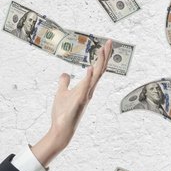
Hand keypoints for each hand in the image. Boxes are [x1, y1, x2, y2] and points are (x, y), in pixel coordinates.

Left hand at [28, 38, 112, 167]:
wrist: (61, 129)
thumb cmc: (63, 113)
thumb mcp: (61, 93)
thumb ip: (64, 82)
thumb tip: (65, 74)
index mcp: (86, 87)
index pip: (97, 69)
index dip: (101, 57)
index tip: (105, 44)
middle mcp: (89, 90)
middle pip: (100, 70)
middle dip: (104, 56)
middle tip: (109, 42)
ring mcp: (86, 96)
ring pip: (96, 77)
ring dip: (100, 63)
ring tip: (103, 50)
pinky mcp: (80, 102)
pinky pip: (85, 87)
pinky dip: (88, 78)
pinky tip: (90, 68)